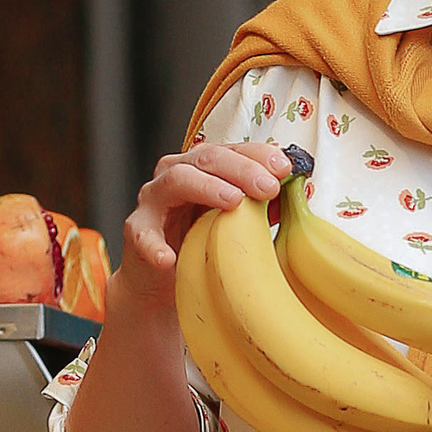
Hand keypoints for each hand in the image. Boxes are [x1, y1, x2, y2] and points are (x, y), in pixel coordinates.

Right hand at [110, 141, 294, 325]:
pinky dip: (155, 245)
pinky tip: (170, 258)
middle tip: (268, 186)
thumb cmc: (201, 242)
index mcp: (203, 167)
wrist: (162, 281)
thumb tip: (294, 191)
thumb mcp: (234, 220)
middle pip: (207, 157)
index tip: (285, 168)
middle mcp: (176, 174)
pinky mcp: (137, 232)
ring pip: (176, 180)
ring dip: (207, 188)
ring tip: (233, 201)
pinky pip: (144, 235)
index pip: (232, 149)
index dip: (258, 154)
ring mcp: (154, 201)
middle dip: (241, 169)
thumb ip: (258, 204)